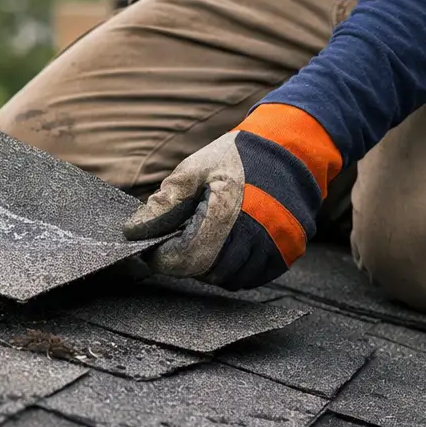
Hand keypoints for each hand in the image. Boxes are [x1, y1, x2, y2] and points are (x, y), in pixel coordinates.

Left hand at [124, 104, 341, 289]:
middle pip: (205, 271)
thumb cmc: (239, 157)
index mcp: (226, 212)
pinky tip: (228, 245)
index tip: (153, 247)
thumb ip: (165, 201)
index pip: (185, 259)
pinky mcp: (289, 252)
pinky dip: (235, 268)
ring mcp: (275, 246)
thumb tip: (135, 230)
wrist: (290, 148)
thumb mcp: (194, 168)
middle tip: (180, 237)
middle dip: (185, 260)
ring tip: (205, 238)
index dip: (163, 257)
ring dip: (210, 265)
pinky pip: (252, 278)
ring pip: (228, 278)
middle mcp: (255, 235)